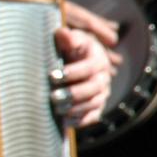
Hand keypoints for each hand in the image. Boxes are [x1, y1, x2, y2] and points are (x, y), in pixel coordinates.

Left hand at [54, 1, 120, 128]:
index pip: (89, 67)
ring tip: (58, 110)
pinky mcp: (97, 106)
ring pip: (94, 103)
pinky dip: (81, 121)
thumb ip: (67, 38)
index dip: (73, 72)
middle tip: (54, 97)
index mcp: (98, 59)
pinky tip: (65, 123)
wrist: (76, 63)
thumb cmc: (70, 50)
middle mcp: (103, 77)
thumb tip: (62, 33)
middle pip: (94, 88)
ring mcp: (102, 93)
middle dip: (74, 93)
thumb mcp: (70, 41)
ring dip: (76, 108)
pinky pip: (93, 116)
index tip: (53, 76)